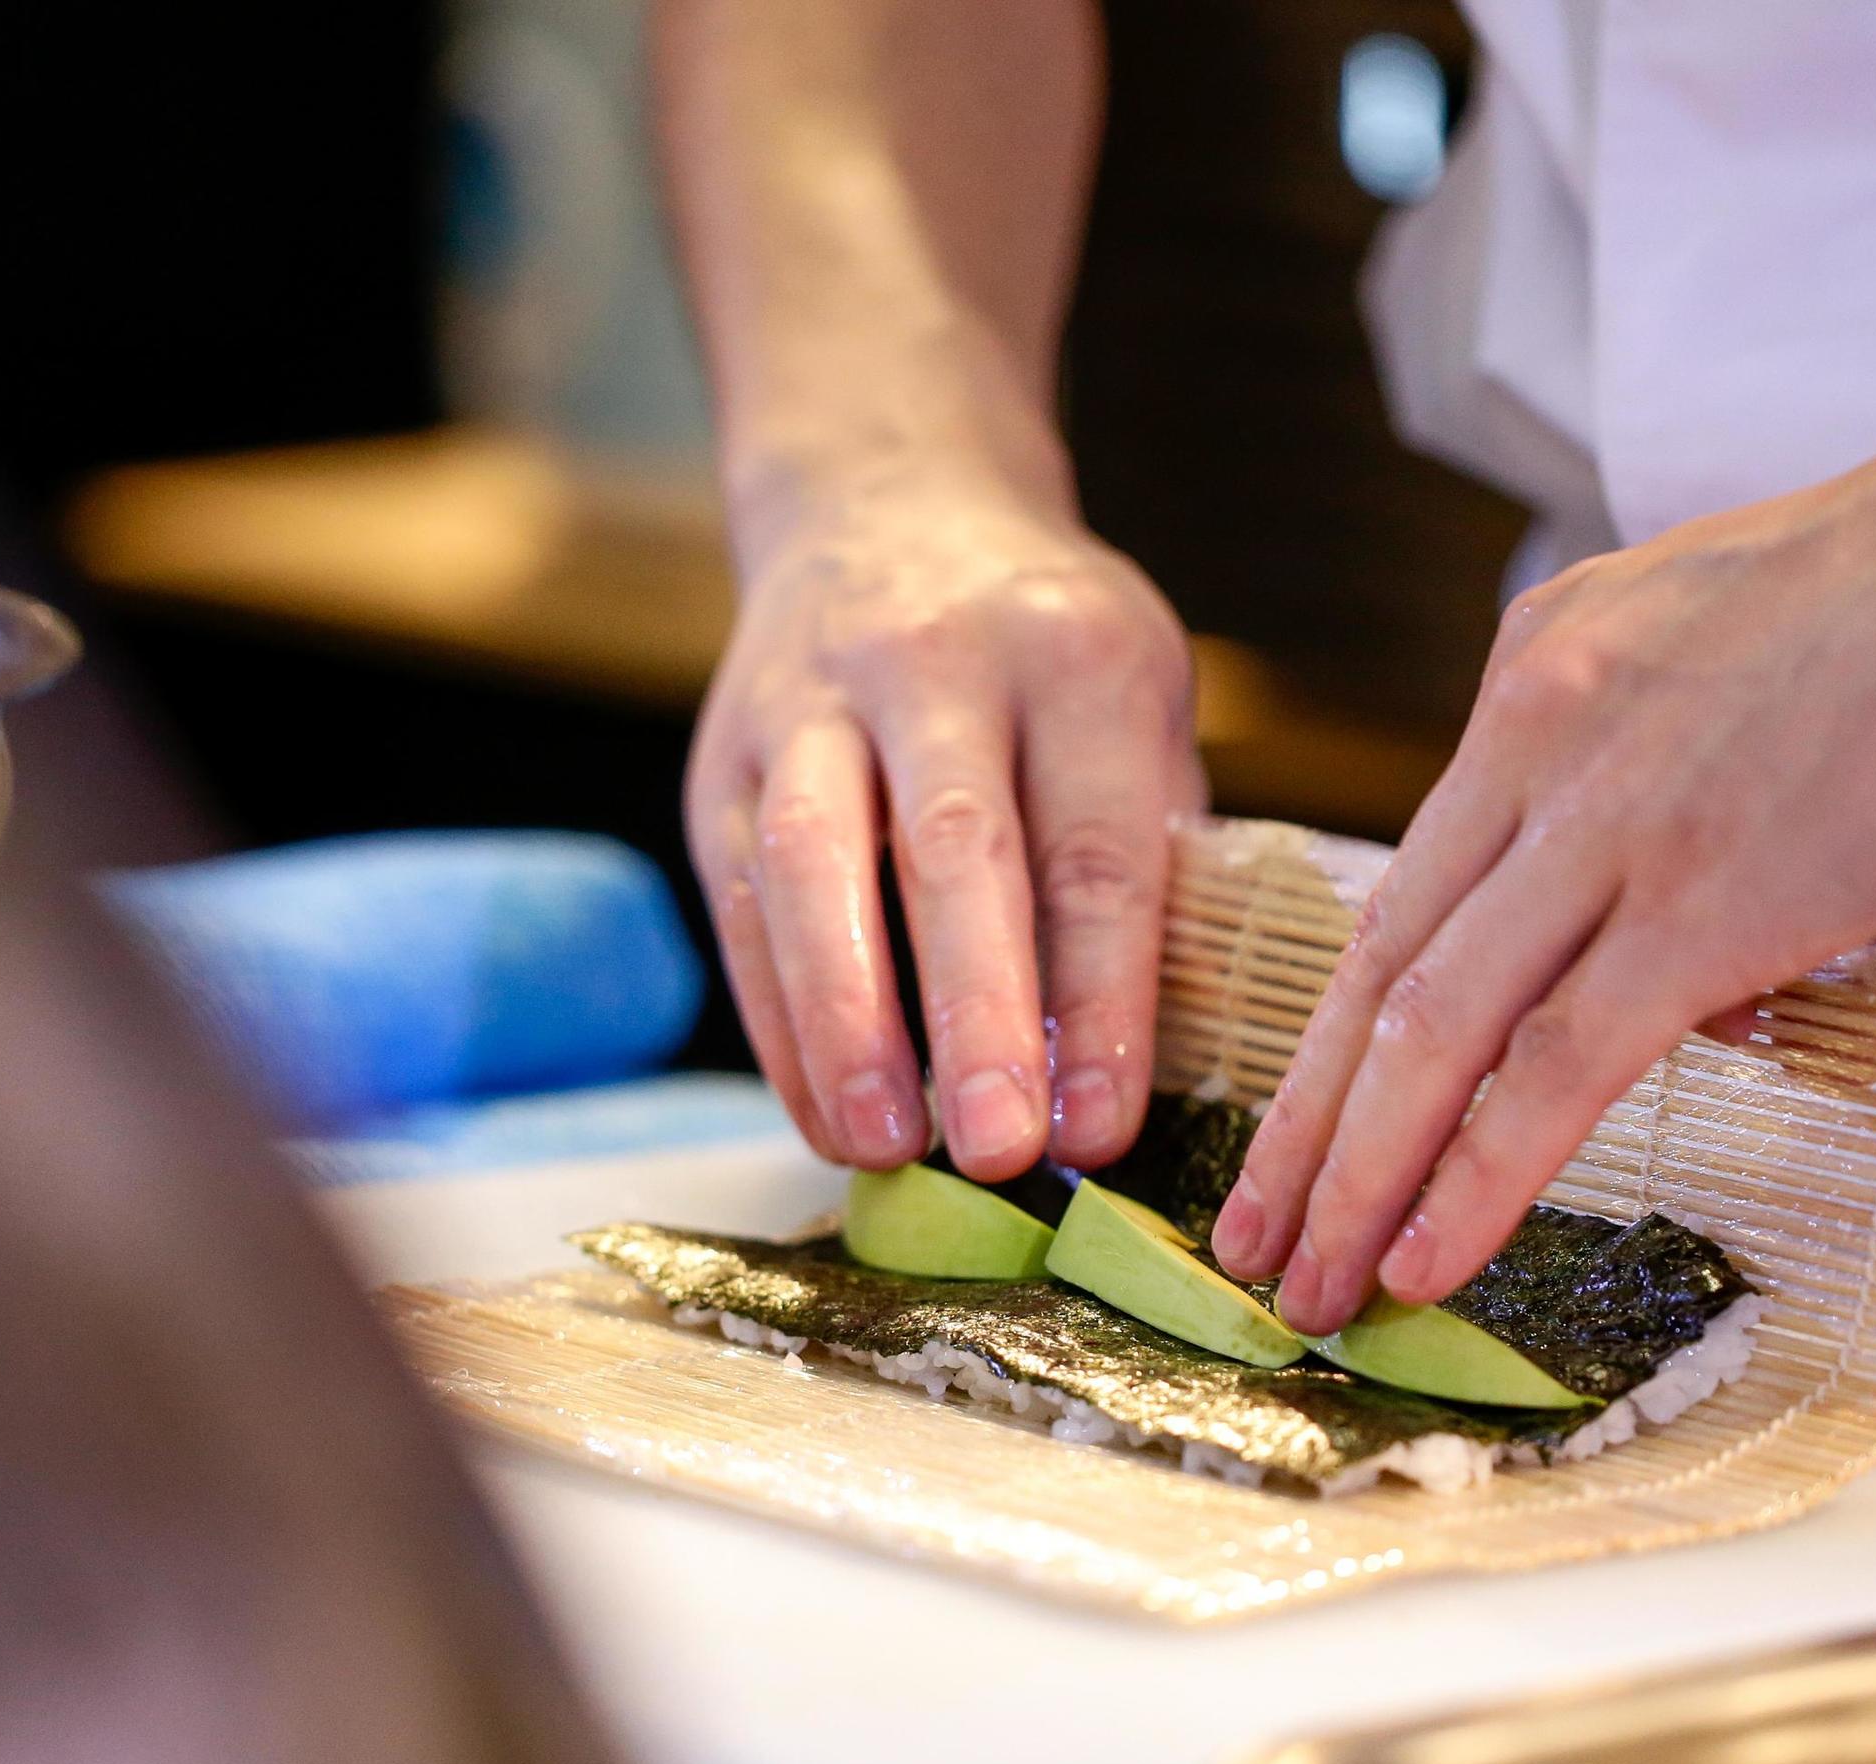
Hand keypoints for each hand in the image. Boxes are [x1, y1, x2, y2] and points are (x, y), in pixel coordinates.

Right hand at [687, 472, 1202, 1179]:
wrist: (889, 502)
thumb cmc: (1046, 653)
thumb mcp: (1138, 707)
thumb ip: (1148, 857)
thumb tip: (1132, 1065)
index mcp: (1078, 656)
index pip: (1095, 847)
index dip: (1102, 998)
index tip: (1105, 1125)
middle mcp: (940, 662)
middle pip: (954, 850)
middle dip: (976, 1012)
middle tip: (1000, 1150)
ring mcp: (814, 700)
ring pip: (817, 866)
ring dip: (848, 1023)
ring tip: (881, 1147)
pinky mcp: (726, 754)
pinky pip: (745, 898)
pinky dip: (781, 1020)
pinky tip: (822, 1113)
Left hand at [1208, 387, 1875, 1329]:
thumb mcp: (1748, 672)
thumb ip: (1700, 821)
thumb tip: (1721, 986)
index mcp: (1539, 679)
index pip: (1410, 886)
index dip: (1342, 1026)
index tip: (1304, 1122)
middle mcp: (1535, 743)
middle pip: (1379, 968)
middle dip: (1305, 1125)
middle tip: (1249, 1241)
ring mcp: (1607, 824)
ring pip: (1431, 1030)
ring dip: (1357, 1177)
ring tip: (1307, 1291)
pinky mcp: (1701, 904)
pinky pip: (1552, 1070)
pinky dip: (1472, 1178)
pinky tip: (1423, 1260)